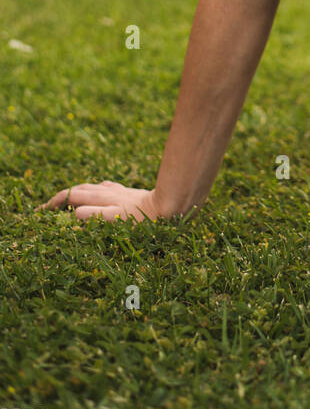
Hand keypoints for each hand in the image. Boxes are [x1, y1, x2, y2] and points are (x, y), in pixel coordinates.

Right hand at [38, 181, 161, 222]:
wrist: (171, 206)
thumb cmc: (146, 218)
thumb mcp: (118, 220)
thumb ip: (96, 215)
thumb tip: (74, 212)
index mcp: (102, 198)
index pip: (71, 196)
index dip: (53, 203)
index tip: (39, 212)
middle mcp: (109, 192)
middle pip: (79, 190)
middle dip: (61, 197)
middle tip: (48, 208)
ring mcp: (119, 191)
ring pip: (92, 188)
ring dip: (76, 193)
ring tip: (68, 200)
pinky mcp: (129, 193)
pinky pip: (106, 189)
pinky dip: (95, 191)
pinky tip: (99, 193)